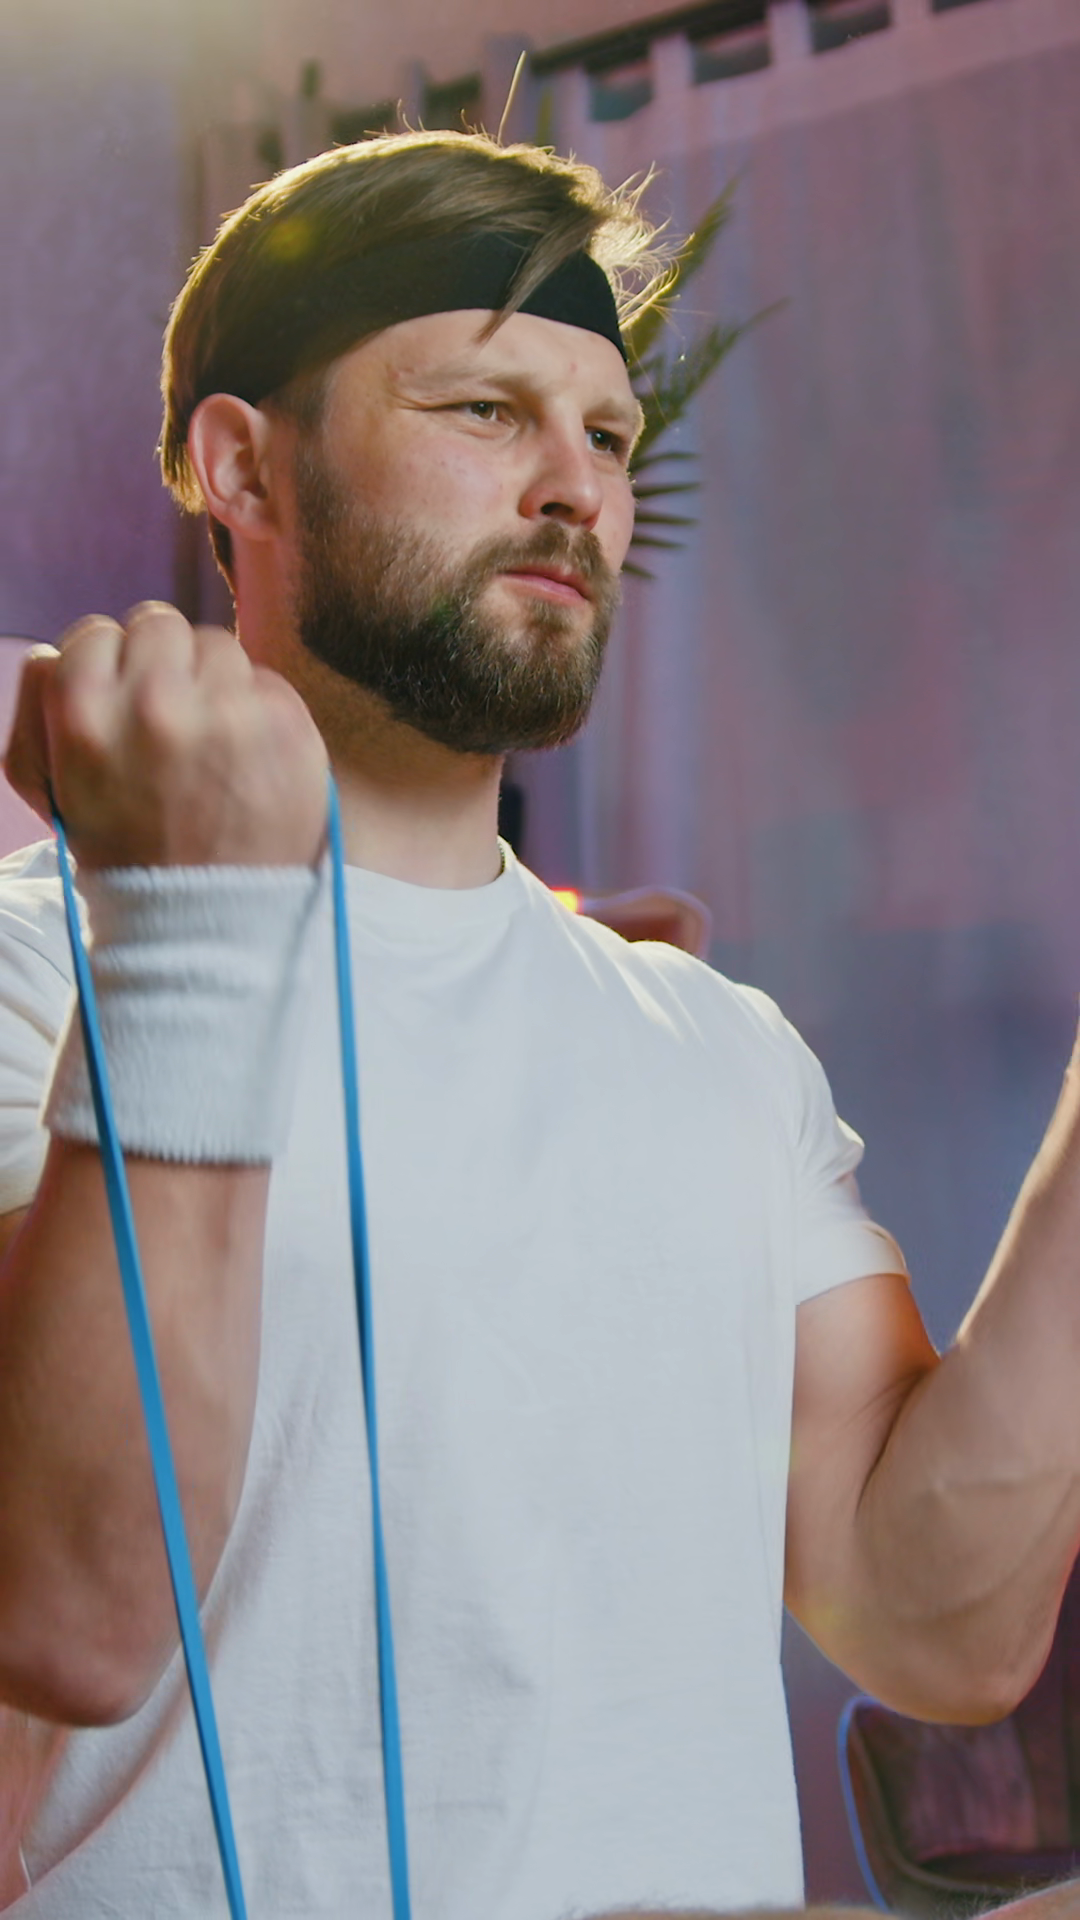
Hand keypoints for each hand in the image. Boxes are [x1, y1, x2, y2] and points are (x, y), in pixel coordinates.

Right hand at [4, 603, 328, 868]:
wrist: (207, 922)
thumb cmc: (126, 853)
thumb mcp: (55, 787)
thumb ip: (43, 708)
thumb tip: (58, 653)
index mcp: (86, 716)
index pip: (94, 633)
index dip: (107, 665)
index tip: (121, 698)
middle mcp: (157, 704)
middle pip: (158, 624)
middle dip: (160, 663)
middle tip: (167, 713)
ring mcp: (230, 713)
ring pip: (217, 645)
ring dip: (211, 682)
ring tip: (209, 739)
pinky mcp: (288, 726)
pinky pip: (267, 681)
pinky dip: (257, 710)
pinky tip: (246, 757)